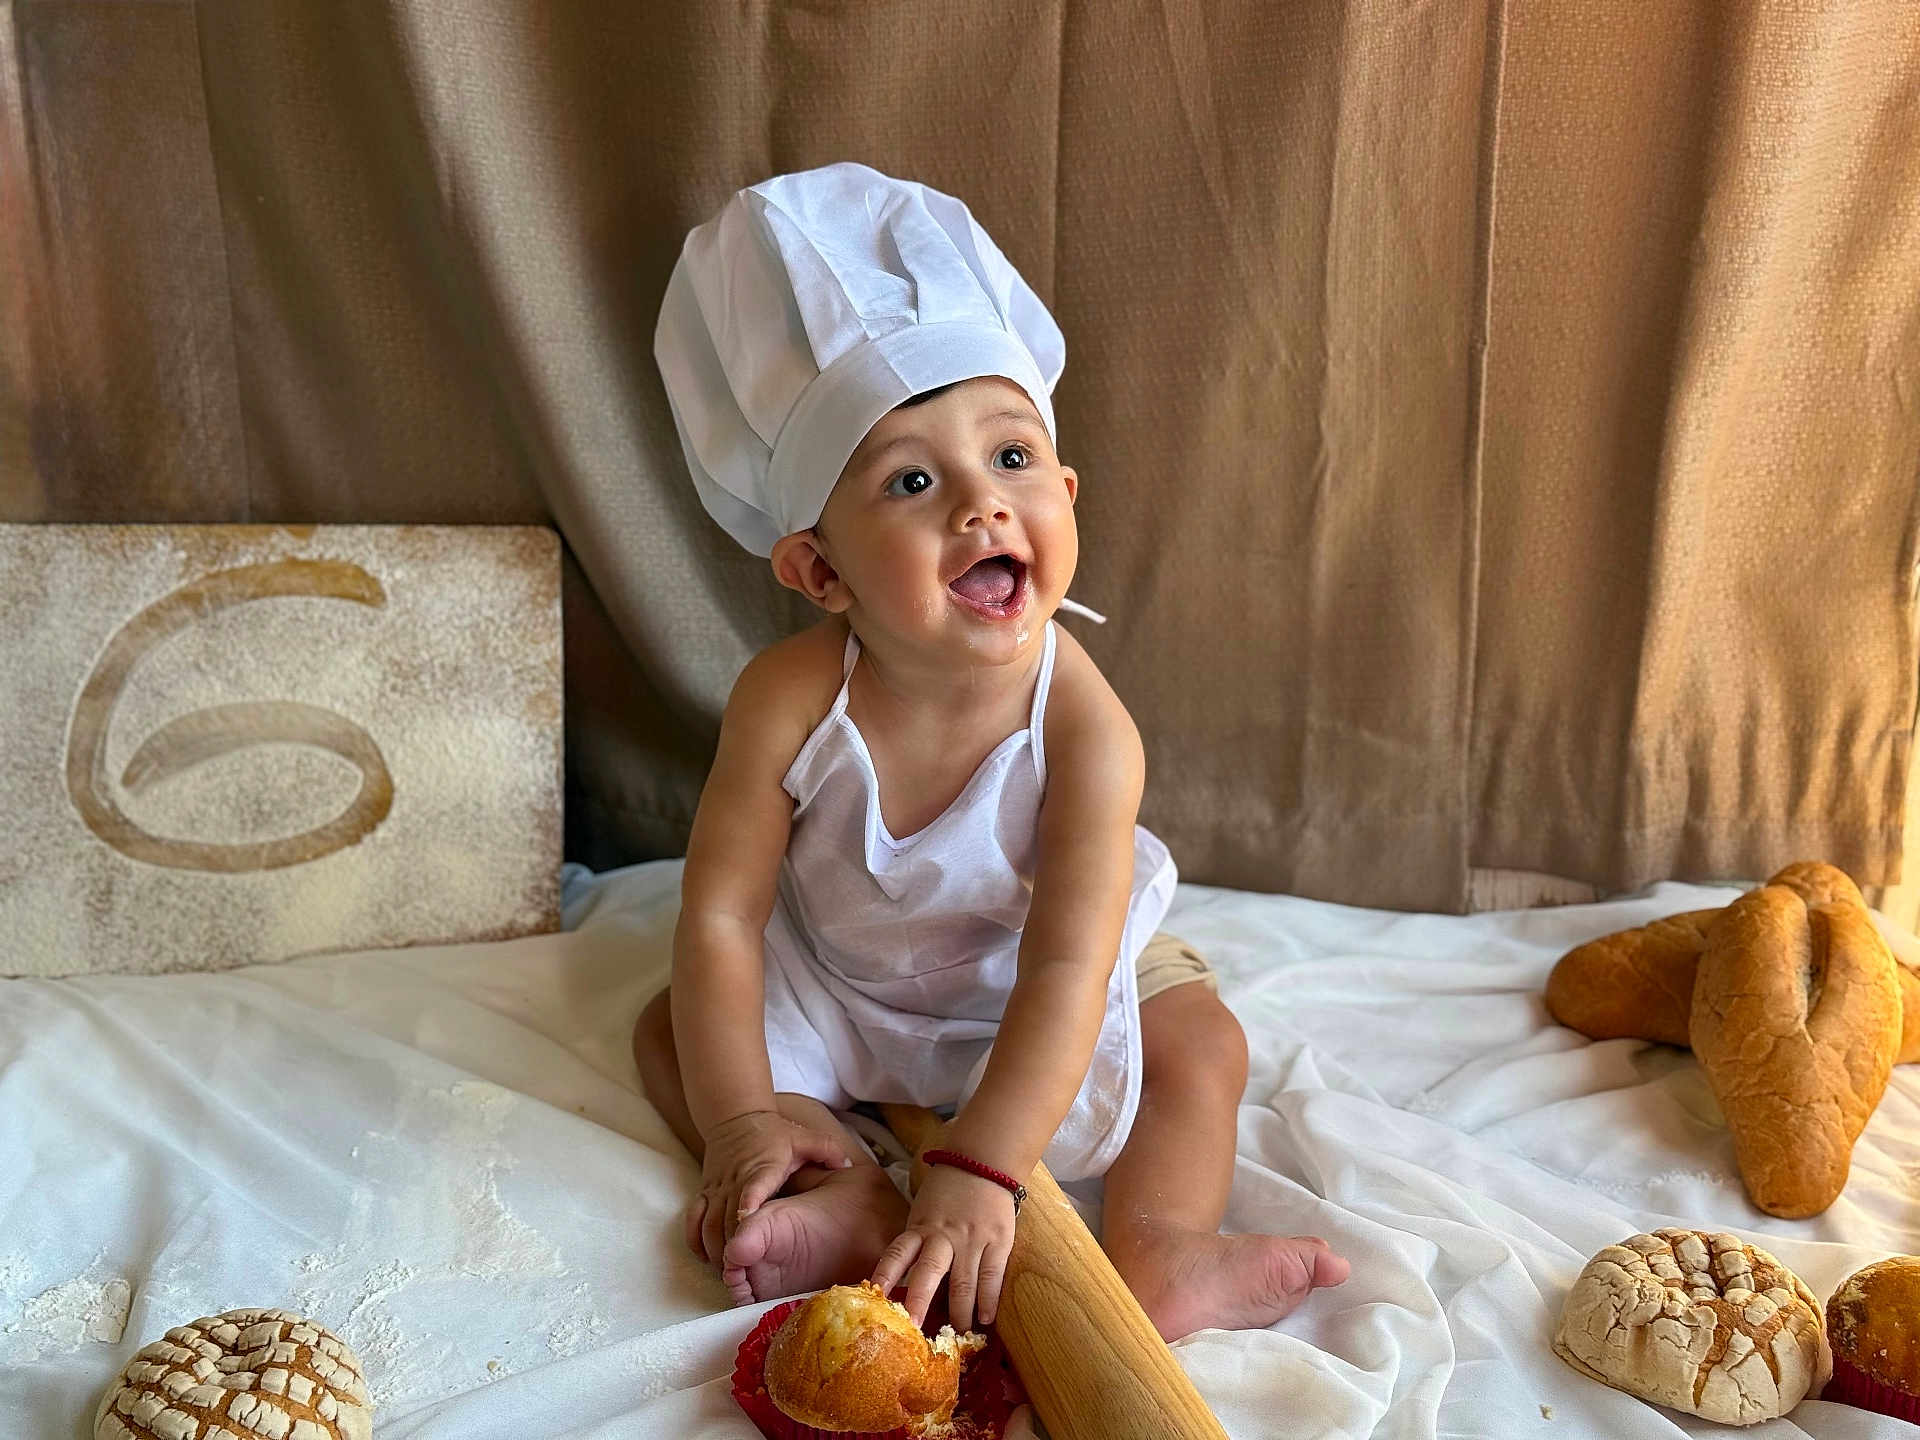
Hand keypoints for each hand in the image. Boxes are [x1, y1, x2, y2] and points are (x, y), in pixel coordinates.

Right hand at [685, 1109, 850, 1265]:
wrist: (734, 1118)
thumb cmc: (773, 1133)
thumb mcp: (803, 1137)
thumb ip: (827, 1149)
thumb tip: (846, 1165)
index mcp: (761, 1168)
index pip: (753, 1189)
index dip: (749, 1208)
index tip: (748, 1227)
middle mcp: (735, 1180)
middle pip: (726, 1219)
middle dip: (733, 1247)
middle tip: (743, 1271)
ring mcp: (717, 1188)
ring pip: (708, 1224)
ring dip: (716, 1249)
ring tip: (729, 1270)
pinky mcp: (705, 1192)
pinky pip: (693, 1220)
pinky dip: (696, 1241)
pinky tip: (708, 1257)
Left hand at [870, 1162, 1015, 1331]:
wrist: (983, 1162)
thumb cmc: (947, 1191)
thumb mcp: (922, 1211)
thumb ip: (915, 1242)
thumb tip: (900, 1281)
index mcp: (921, 1226)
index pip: (898, 1253)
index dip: (884, 1275)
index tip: (874, 1299)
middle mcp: (944, 1235)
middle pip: (929, 1272)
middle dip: (919, 1301)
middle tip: (913, 1328)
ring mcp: (973, 1239)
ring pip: (963, 1282)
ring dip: (959, 1312)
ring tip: (956, 1334)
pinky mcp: (999, 1241)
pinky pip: (992, 1276)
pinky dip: (988, 1300)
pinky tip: (985, 1319)